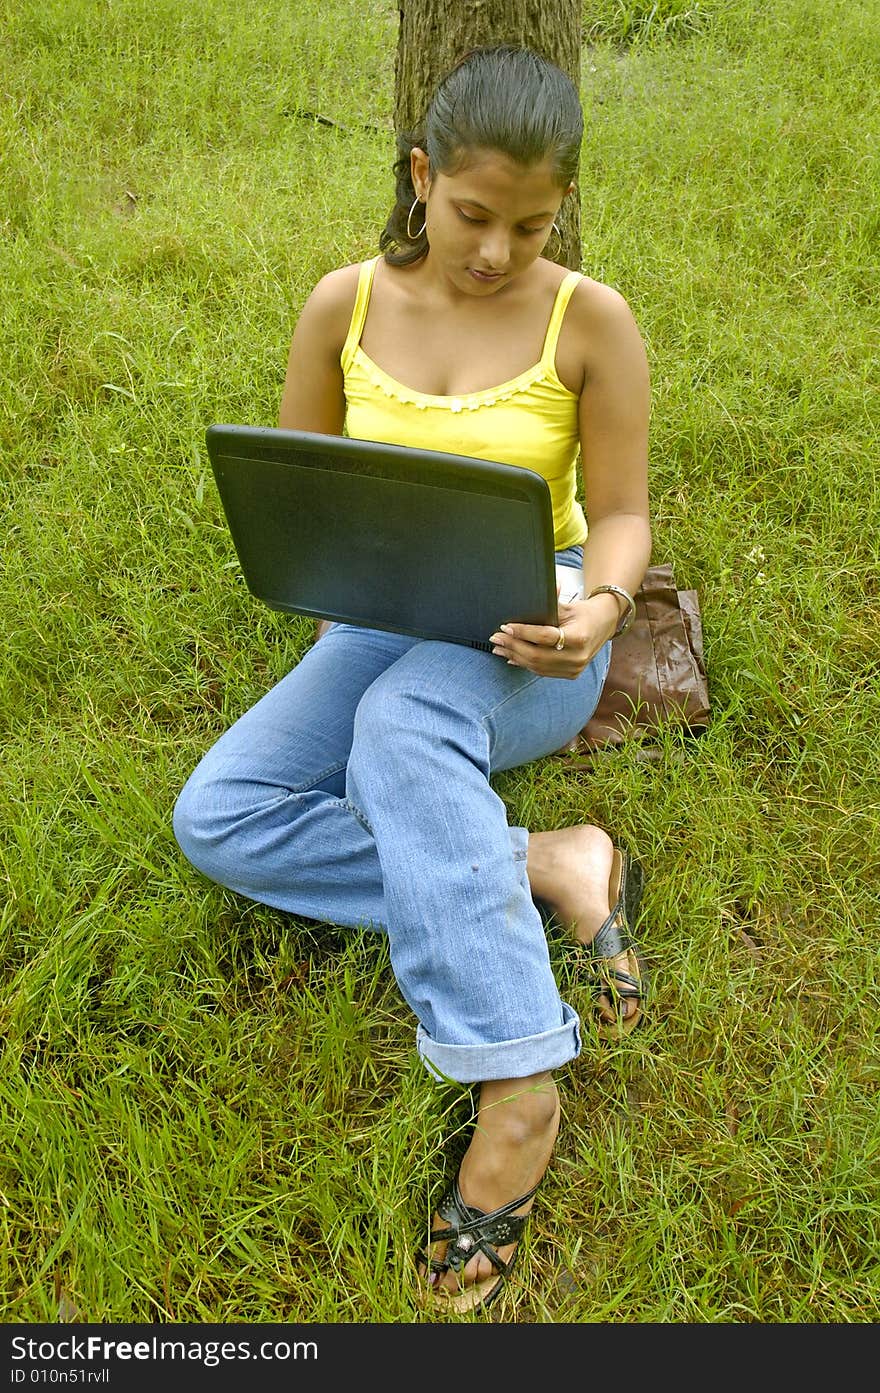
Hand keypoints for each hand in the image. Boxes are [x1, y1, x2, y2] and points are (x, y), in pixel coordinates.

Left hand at [489, 593, 618, 677]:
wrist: (604, 624)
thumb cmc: (584, 613)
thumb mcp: (567, 606)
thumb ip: (547, 605)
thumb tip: (524, 601)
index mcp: (579, 637)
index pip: (545, 637)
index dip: (523, 632)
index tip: (506, 627)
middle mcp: (578, 656)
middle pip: (537, 655)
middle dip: (513, 646)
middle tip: (496, 638)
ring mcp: (575, 668)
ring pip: (537, 666)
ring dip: (515, 657)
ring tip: (499, 648)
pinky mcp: (571, 674)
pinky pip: (543, 672)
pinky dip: (525, 664)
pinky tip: (512, 657)